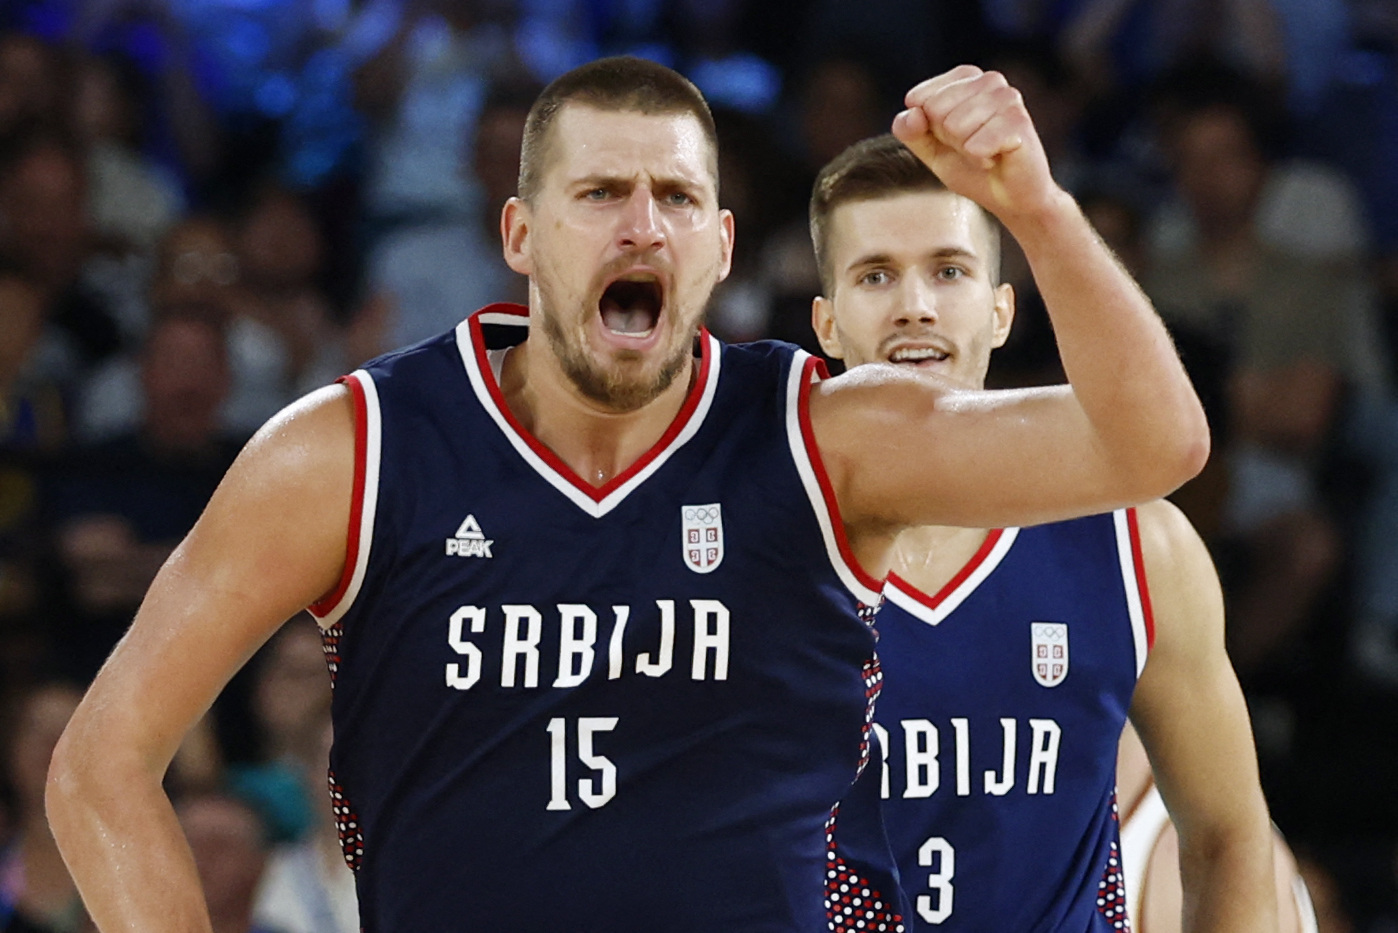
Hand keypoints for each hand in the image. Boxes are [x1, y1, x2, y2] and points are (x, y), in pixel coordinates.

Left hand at [891, 65, 1058, 221]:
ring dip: (965, 150)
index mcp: (965, 78)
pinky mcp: (1019, 121)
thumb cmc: (972, 169)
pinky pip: (976, 144)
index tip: (952, 139)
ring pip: (955, 125)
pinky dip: (980, 159)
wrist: (1010, 199)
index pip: (918, 98)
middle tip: (972, 147)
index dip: (929, 129)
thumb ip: (910, 131)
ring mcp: (1007, 97)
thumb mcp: (930, 150)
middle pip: (935, 109)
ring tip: (985, 153)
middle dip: (948, 139)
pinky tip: (996, 158)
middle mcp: (989, 80)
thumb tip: (912, 113)